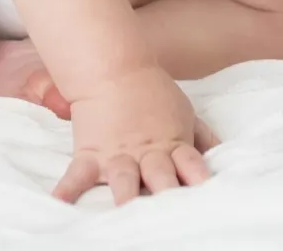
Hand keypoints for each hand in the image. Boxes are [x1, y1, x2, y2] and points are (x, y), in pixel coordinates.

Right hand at [53, 66, 218, 205]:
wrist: (113, 68)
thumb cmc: (153, 93)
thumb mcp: (185, 112)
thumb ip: (203, 138)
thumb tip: (222, 156)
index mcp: (173, 145)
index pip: (192, 166)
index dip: (199, 180)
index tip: (207, 197)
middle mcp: (147, 155)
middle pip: (161, 178)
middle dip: (167, 195)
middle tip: (172, 213)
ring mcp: (118, 156)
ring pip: (124, 181)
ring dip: (126, 197)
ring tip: (126, 214)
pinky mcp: (91, 155)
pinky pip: (78, 175)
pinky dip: (67, 189)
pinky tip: (60, 203)